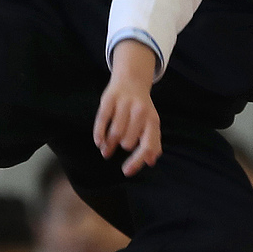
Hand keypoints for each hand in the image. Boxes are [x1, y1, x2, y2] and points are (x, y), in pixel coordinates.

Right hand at [93, 40, 161, 174]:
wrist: (132, 80)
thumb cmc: (142, 108)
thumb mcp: (151, 123)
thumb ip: (153, 142)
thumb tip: (150, 162)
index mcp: (152, 121)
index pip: (147, 146)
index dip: (137, 161)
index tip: (126, 172)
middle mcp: (140, 112)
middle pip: (128, 142)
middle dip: (122, 146)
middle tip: (119, 146)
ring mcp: (125, 105)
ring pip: (115, 134)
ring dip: (109, 145)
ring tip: (106, 149)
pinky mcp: (110, 99)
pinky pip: (102, 121)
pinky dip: (99, 134)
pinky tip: (99, 142)